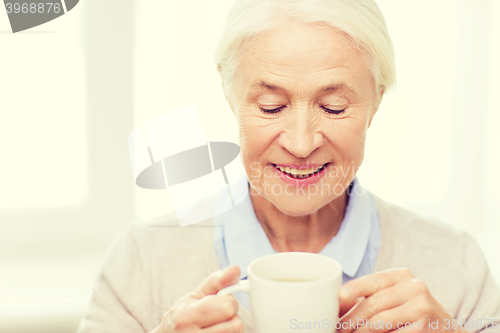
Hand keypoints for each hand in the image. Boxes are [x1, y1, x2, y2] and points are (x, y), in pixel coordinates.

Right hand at [150, 265, 243, 332]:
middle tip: (218, 318)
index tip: (220, 302)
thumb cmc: (181, 318)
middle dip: (231, 318)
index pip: (227, 307)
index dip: (229, 302)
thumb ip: (216, 282)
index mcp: (186, 315)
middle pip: (236, 325)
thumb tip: (235, 269)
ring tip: (216, 328)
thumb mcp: (193, 297)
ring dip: (230, 331)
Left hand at [338, 268, 463, 332]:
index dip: (354, 288)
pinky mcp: (424, 328)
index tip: (340, 297)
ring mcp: (421, 308)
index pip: (373, 281)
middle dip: (351, 319)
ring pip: (379, 322)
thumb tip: (338, 303)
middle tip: (338, 328)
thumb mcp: (392, 295)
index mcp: (401, 275)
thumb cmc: (409, 310)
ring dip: (360, 331)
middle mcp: (414, 288)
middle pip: (373, 304)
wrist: (444, 328)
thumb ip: (369, 295)